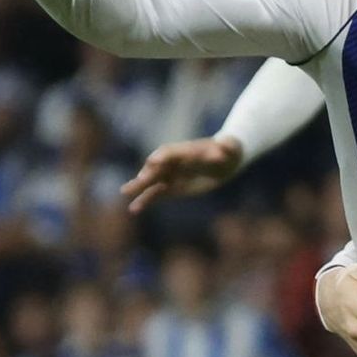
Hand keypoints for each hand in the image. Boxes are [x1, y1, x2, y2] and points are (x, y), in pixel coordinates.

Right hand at [121, 135, 243, 212]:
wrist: (226, 161)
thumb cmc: (229, 151)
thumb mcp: (231, 148)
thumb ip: (226, 147)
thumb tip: (223, 147)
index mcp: (184, 150)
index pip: (170, 152)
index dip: (163, 157)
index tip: (154, 163)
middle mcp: (173, 162)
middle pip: (156, 167)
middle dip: (147, 173)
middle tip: (138, 182)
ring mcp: (170, 174)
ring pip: (151, 181)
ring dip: (139, 187)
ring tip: (125, 193)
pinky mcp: (172, 187)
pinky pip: (156, 194)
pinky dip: (145, 201)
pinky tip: (134, 209)